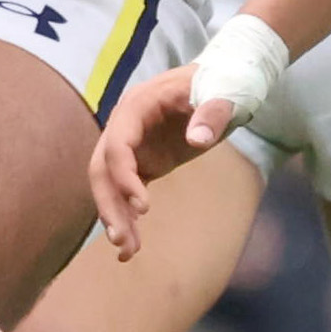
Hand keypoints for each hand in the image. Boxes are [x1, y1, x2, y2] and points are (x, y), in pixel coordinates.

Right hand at [90, 67, 242, 256]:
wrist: (228, 78)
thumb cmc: (225, 80)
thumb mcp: (225, 92)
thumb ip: (213, 113)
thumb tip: (197, 140)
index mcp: (137, 105)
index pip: (117, 144)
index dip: (124, 176)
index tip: (145, 207)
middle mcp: (125, 126)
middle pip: (102, 169)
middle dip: (109, 205)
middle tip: (122, 240)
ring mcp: (133, 145)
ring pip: (110, 185)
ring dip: (115, 217)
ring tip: (128, 253)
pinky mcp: (144, 161)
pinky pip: (127, 191)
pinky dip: (128, 216)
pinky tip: (133, 244)